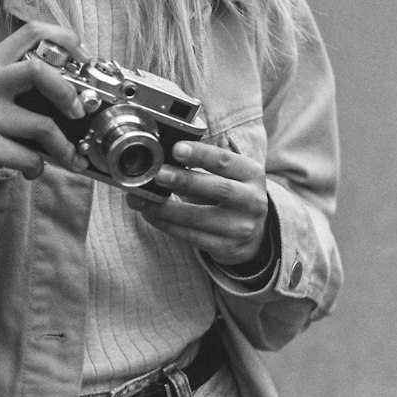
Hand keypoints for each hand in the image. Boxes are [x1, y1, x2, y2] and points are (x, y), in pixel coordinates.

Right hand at [0, 22, 89, 207]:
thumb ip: (20, 86)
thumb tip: (75, 91)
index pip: (31, 32)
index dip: (66, 39)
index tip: (84, 59)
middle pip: (38, 71)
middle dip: (70, 93)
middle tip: (79, 112)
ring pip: (42, 125)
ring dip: (64, 148)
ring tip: (69, 158)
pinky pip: (30, 157)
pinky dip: (38, 168)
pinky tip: (31, 171)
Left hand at [127, 139, 269, 268]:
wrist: (254, 235)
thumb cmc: (231, 195)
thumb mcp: (230, 175)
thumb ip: (203, 164)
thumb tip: (164, 155)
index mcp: (251, 174)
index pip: (226, 161)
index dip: (201, 154)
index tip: (176, 149)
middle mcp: (252, 200)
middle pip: (218, 189)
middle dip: (185, 181)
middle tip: (158, 174)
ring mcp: (241, 227)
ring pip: (199, 217)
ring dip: (166, 208)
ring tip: (142, 198)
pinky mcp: (227, 247)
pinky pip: (192, 236)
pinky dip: (167, 225)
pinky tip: (150, 214)